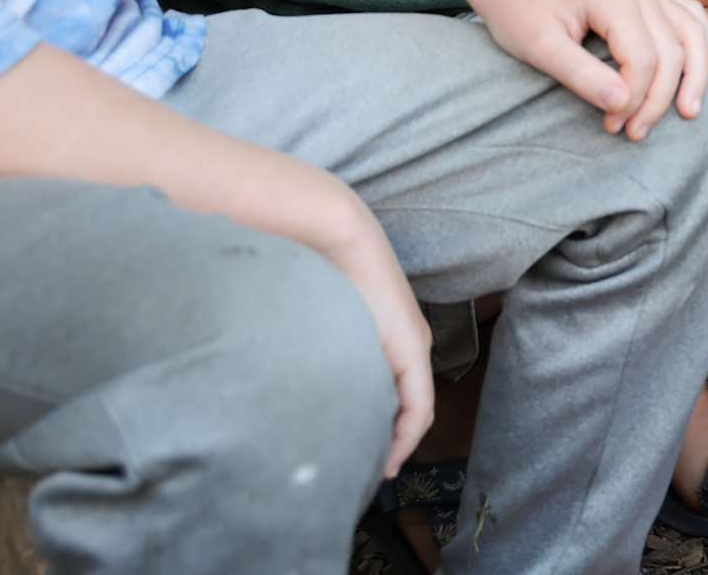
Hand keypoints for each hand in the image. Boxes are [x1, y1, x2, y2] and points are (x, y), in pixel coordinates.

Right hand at [305, 186, 436, 477]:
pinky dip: (405, 435)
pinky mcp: (413, 349)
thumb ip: (316, 349)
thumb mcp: (316, 319)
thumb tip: (290, 374)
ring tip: (374, 469)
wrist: (332, 233)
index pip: (395, 395)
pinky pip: (417, 406)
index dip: (384, 432)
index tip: (363, 461)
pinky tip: (389, 456)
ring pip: (413, 409)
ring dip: (395, 441)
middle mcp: (409, 342)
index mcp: (388, 336)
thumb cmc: (315, 269)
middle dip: (386, 442)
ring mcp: (414, 345)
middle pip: (406, 407)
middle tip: (363, 473)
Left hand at [464, 0, 707, 138]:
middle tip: (635, 133)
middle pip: (672, 51)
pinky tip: (705, 65)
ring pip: (691, 32)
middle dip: (659, 99)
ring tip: (688, 111)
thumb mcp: (539, 48)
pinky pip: (689, 15)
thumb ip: (581, 75)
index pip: (645, 59)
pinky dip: (701, 41)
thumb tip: (621, 104)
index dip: (635, 100)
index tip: (611, 126)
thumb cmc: (518, 11)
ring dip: (694, 74)